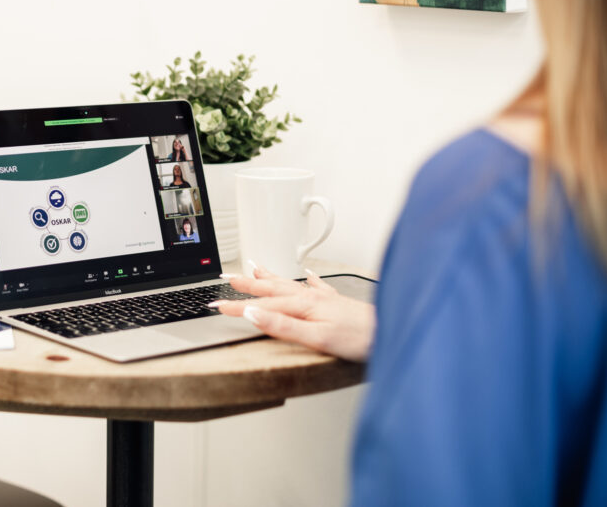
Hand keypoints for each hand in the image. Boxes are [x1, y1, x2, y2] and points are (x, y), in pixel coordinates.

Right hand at [214, 266, 374, 361]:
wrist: (391, 332)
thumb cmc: (359, 339)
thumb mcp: (316, 338)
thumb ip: (282, 326)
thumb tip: (253, 314)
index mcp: (302, 306)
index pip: (261, 306)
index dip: (236, 306)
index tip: (216, 305)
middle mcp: (311, 298)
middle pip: (272, 288)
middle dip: (247, 283)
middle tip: (227, 278)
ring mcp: (324, 299)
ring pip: (290, 284)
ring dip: (270, 276)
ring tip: (254, 267)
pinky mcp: (337, 303)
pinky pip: (316, 287)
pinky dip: (308, 280)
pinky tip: (307, 275)